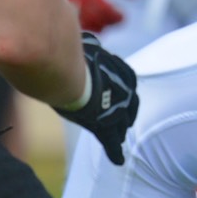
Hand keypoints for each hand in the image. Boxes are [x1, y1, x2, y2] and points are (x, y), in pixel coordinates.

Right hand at [53, 33, 138, 164]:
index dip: (124, 94)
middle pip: (128, 107)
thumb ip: (90, 47)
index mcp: (124, 74)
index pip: (128, 85)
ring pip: (120, 125)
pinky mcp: (103, 125)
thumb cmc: (73, 56)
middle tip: (125, 122)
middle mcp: (126, 93)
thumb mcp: (87, 47)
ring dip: (118, 131)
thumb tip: (87, 36)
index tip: (123, 99)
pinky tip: (119, 161)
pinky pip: (110, 141)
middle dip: (125, 114)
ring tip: (119, 139)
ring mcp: (116, 111)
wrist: (67, 73)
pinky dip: (114, 151)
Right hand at [65, 0, 134, 31]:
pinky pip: (77, 28)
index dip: (116, 15)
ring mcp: (65, 8)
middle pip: (96, 19)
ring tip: (106, 22)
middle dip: (109, 21)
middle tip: (116, 20)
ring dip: (99, 27)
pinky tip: (95, 25)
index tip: (123, 16)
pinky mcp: (62, 15)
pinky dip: (88, 29)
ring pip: (86, 26)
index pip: (105, 8)